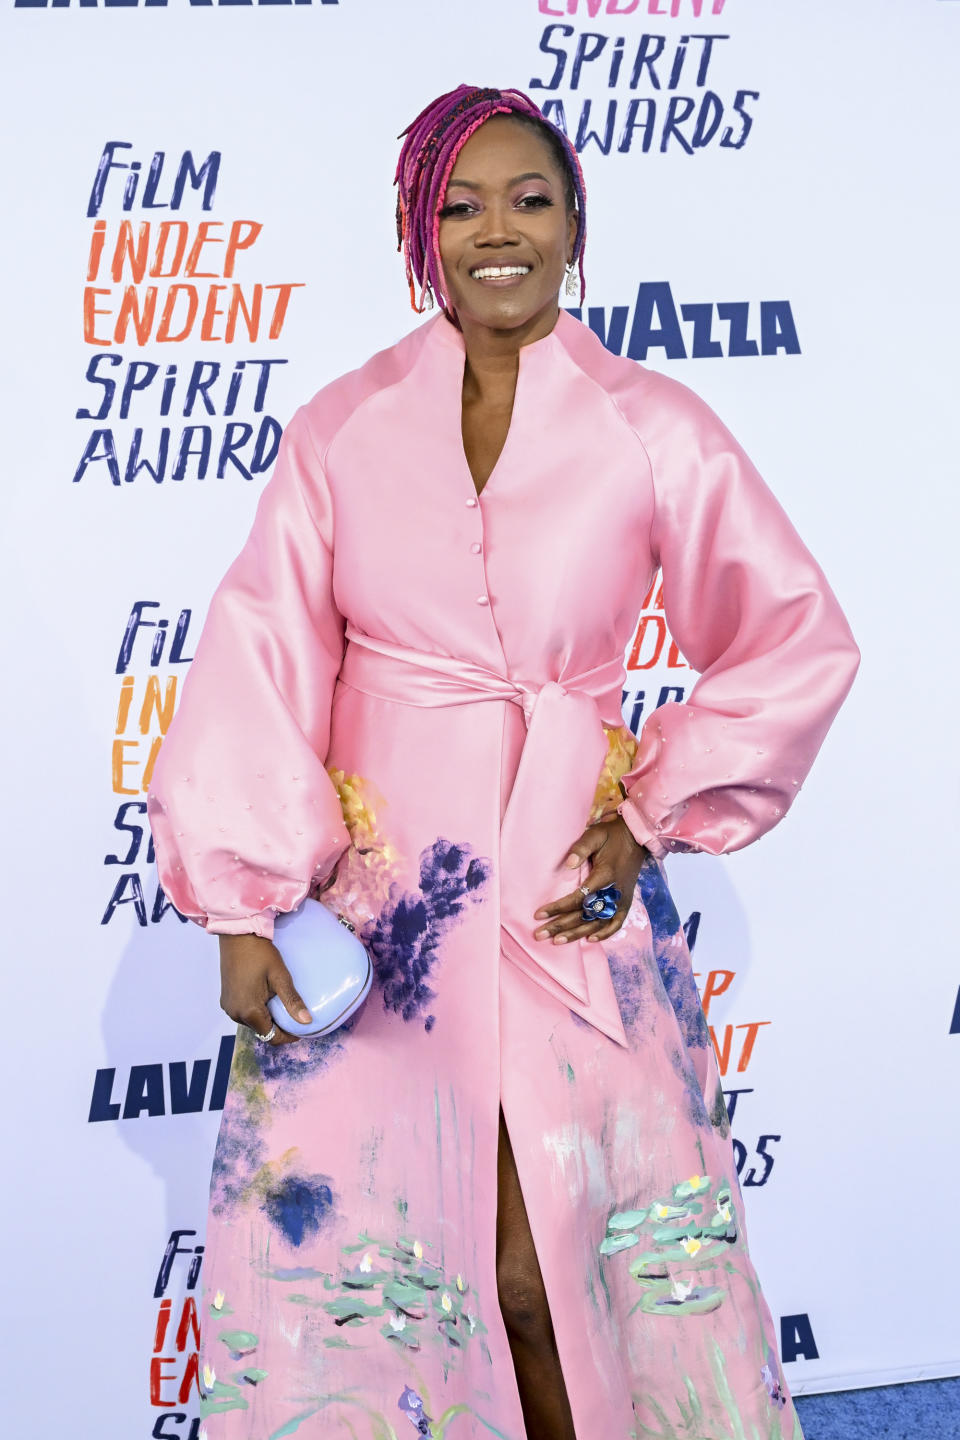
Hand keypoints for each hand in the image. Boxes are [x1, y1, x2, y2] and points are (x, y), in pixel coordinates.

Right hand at [218, 932, 312, 1045]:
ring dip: (266, 1017)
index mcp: (249, 1011)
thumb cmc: (260, 953)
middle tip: (293, 1012)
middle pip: (261, 1030)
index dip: (288, 1036)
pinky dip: (255, 1010)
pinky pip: (243, 1012)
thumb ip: (292, 1001)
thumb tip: (307, 1022)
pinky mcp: (226, 999)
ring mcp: (228, 1007)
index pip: (271, 1037)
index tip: (301, 1029)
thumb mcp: (280, 976)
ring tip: (280, 1003)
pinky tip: (265, 996)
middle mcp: (235, 1013)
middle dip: (278, 1026)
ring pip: (252, 1022)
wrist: (237, 935)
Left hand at [532, 814, 646, 944]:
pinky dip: (604, 933)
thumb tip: (568, 864)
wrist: (636, 838)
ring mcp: (621, 899)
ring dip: (577, 934)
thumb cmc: (611, 836)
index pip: (577, 899)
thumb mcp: (594, 835)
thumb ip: (580, 848)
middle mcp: (613, 892)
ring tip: (557, 941)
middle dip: (560, 926)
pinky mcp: (626, 902)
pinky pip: (616, 923)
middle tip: (539, 934)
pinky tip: (589, 939)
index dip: (558, 908)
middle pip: (584, 915)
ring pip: (597, 923)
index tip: (539, 914)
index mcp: (604, 876)